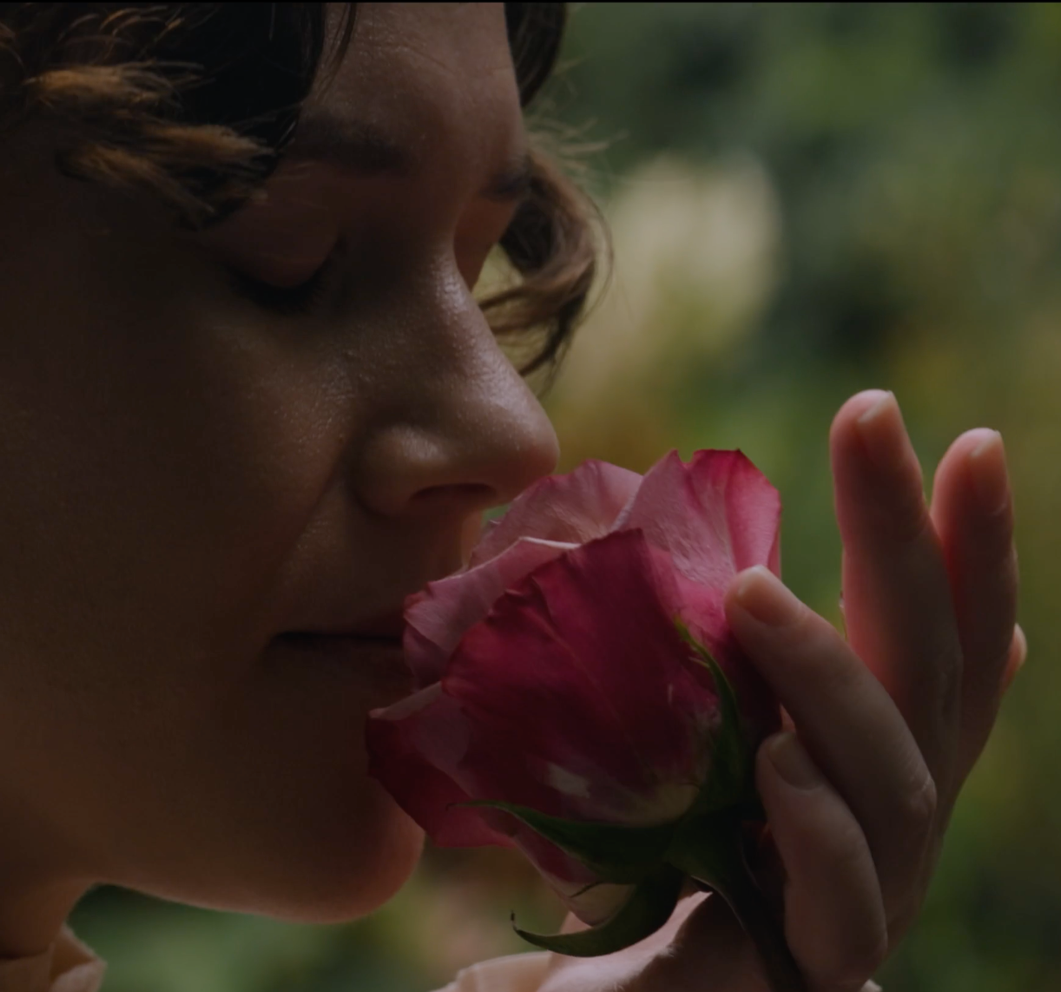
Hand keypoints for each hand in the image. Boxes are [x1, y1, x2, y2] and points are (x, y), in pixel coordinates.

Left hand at [534, 390, 1022, 991]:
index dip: (964, 544)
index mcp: (874, 761)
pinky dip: (818, 830)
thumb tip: (705, 558)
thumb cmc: (655, 870)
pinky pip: (843, 904)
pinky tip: (777, 765)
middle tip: (875, 414)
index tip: (952, 432)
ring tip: (760, 593)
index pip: (942, 640)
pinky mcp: (815, 970)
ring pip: (892, 782)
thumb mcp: (687, 748)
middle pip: (932, 675)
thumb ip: (721, 677)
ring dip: (831, 676)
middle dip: (910, 540)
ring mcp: (869, 899)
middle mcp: (893, 823)